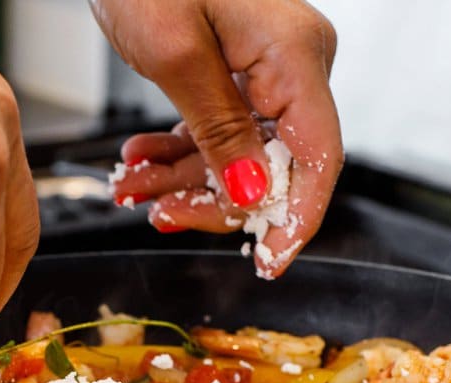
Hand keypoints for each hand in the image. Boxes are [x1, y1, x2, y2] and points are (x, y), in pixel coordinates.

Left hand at [92, 0, 341, 277]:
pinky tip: (140, 161)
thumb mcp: (174, 52)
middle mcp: (293, 62)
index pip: (318, 158)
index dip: (295, 220)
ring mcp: (266, 65)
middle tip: (159, 214)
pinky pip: (219, 127)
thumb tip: (254, 196)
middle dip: (214, 199)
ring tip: (132, 188)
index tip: (267, 263)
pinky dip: (178, 150)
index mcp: (295, 55)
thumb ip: (218, 131)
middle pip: (274, 164)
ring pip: (240, 152)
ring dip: (184, 178)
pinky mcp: (236, 66)